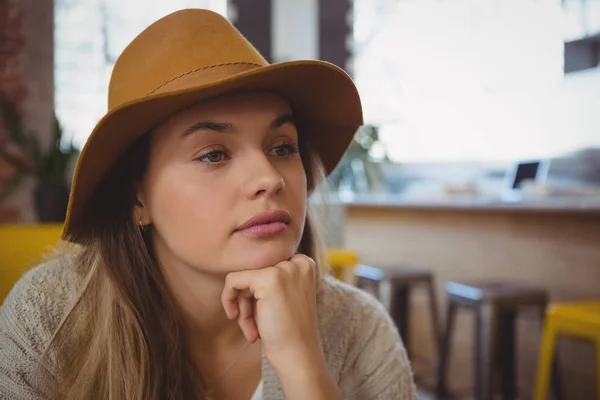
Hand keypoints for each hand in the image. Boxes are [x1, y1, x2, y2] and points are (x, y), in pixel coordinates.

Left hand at [221, 254, 321, 368]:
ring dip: (242, 305)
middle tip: (254, 326)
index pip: (267, 267)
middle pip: (255, 271)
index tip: (262, 314)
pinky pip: (233, 280)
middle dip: (249, 300)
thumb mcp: (286, 297)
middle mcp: (298, 262)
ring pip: (244, 278)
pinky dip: (228, 298)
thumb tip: (238, 271)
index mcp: (305, 264)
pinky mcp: (268, 279)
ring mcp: (284, 269)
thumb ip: (271, 279)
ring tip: (251, 330)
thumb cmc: (290, 332)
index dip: (260, 292)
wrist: (299, 356)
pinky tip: (237, 319)